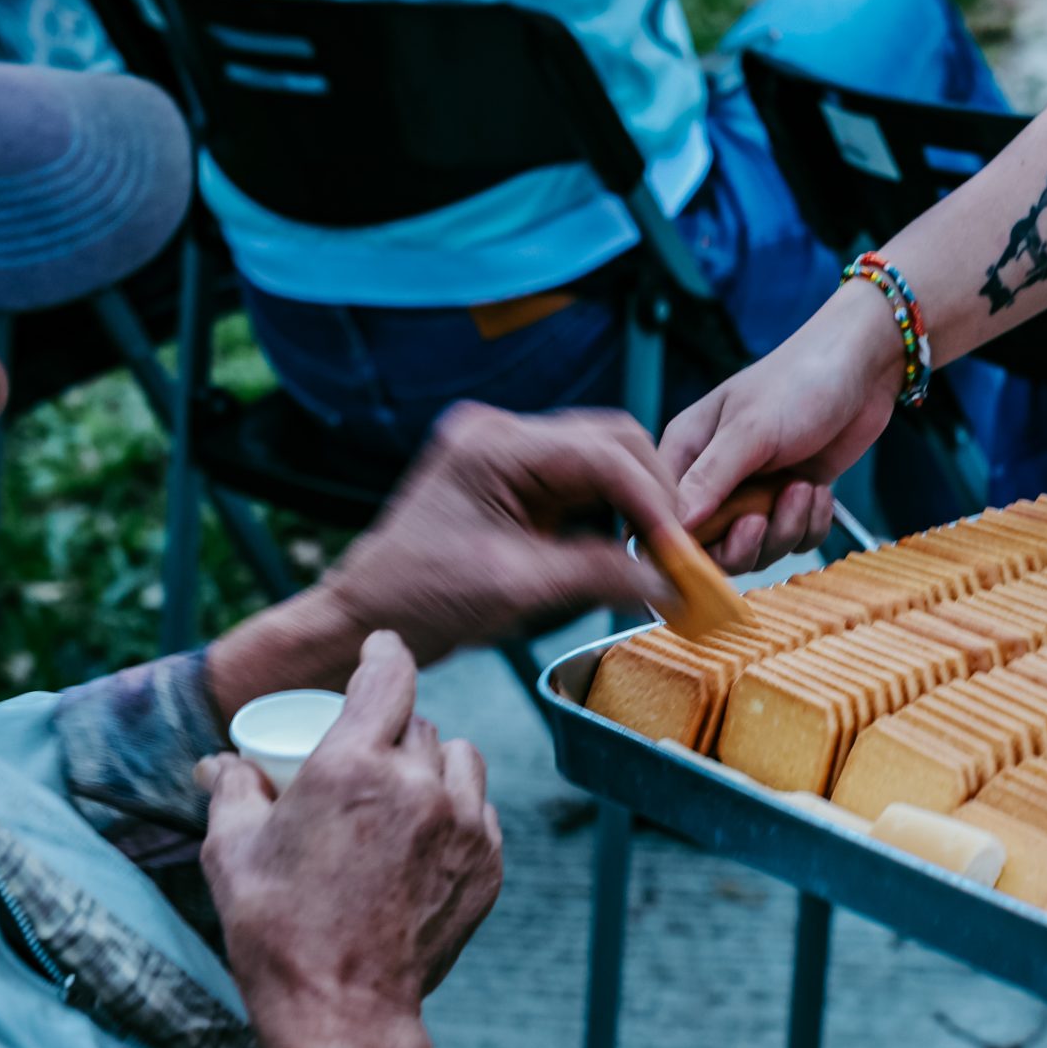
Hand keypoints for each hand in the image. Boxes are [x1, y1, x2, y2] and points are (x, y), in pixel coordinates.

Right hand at [198, 632, 501, 1047]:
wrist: (344, 1008)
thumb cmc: (278, 931)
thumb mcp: (232, 851)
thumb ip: (232, 790)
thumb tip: (221, 762)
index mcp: (353, 766)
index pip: (388, 676)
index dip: (384, 653)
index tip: (380, 647)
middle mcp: (418, 786)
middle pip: (418, 723)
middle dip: (390, 728)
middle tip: (360, 759)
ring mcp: (463, 827)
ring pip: (460, 759)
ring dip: (432, 763)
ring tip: (398, 794)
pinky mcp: (487, 865)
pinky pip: (479, 810)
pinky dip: (455, 810)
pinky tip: (423, 837)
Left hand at [324, 401, 684, 658]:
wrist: (366, 614)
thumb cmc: (421, 600)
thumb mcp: (518, 588)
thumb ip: (599, 576)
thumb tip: (670, 583)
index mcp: (494, 446)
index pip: (602, 455)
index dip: (652, 501)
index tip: (680, 549)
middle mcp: (500, 432)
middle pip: (611, 441)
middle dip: (653, 493)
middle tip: (678, 549)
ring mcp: (504, 450)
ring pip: (602, 457)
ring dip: (636, 500)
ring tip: (659, 551)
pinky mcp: (510, 476)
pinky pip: (579, 480)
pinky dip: (611, 510)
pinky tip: (627, 545)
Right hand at [659, 288, 899, 570]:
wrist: (863, 368)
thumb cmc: (799, 381)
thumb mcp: (750, 429)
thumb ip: (711, 477)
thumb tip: (675, 525)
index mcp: (688, 452)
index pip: (664, 516)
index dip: (683, 543)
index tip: (712, 544)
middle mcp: (715, 478)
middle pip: (710, 547)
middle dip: (743, 544)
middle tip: (762, 520)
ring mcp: (755, 492)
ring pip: (758, 550)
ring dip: (785, 529)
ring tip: (802, 488)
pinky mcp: (791, 501)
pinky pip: (793, 541)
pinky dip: (810, 525)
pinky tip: (819, 492)